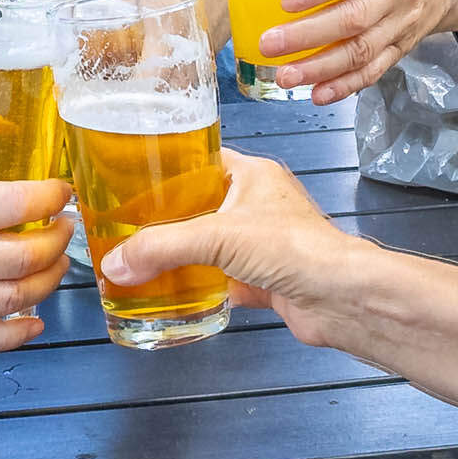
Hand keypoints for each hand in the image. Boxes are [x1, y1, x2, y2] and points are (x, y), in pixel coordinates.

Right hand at [0, 150, 71, 352]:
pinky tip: (34, 322)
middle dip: (57, 240)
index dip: (49, 196)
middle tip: (63, 225)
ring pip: (13, 298)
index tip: (60, 189)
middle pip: (24, 256)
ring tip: (54, 263)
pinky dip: (16, 334)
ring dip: (47, 282)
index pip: (13, 203)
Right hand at [97, 155, 363, 347]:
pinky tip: (176, 295)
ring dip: (182, 255)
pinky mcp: (264, 280)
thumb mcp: (217, 236)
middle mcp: (257, 206)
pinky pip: (223, 280)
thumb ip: (162, 247)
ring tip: (143, 261)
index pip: (201, 160)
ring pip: (210, 245)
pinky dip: (201, 288)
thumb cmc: (300, 248)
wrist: (339, 298)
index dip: (169, 167)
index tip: (134, 177)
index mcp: (252, 175)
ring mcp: (261, 244)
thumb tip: (117, 261)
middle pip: (200, 206)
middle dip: (167, 218)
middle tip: (129, 226)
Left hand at [252, 0, 457, 100]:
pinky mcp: (402, 49)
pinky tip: (318, 94)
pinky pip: (373, 71)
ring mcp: (401, 25)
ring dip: (319, 68)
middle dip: (307, 36)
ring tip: (286, 76)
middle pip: (353, 19)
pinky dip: (344, 86)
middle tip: (270, 44)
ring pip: (360, 51)